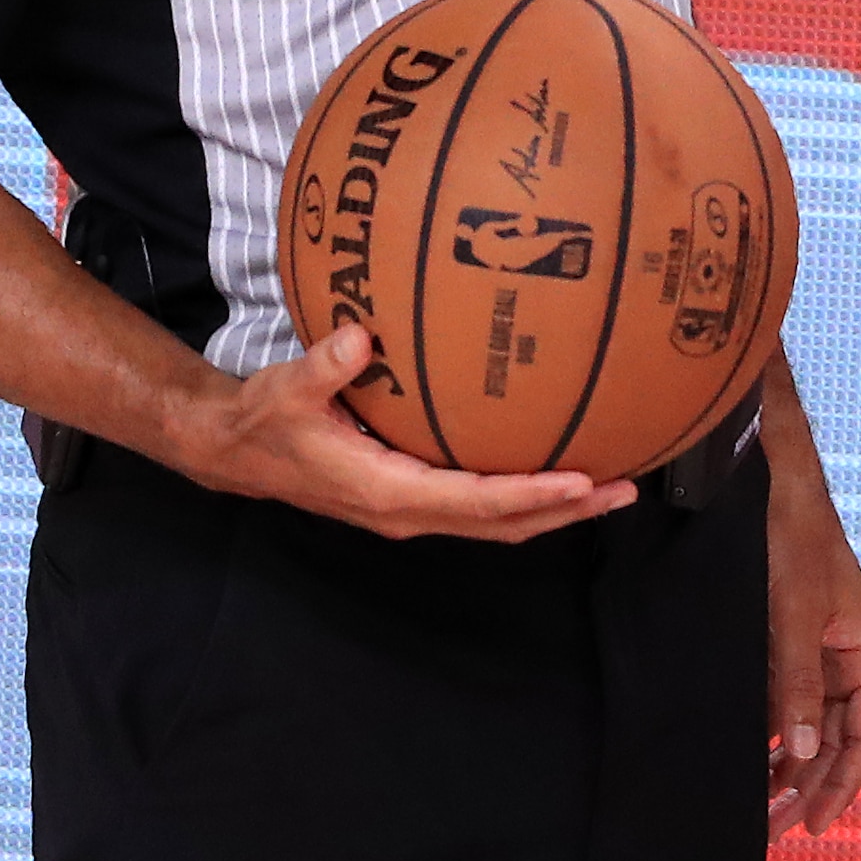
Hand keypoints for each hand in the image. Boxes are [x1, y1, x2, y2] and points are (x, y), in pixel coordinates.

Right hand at [177, 324, 631, 541]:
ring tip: (612, 487)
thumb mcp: (285, 390)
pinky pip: (479, 504)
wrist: (234, 450)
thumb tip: (359, 338)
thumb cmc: (264, 420)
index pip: (476, 502)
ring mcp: (412, 509)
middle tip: (626, 490)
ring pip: (497, 521)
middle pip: (503, 523)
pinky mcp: (412, 496)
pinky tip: (556, 468)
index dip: (532, 495)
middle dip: (566, 511)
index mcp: (387, 492)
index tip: (583, 481)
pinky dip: (523, 495)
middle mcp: (407, 512)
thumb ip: (323, 368)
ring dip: (554, 509)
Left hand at [765, 470, 860, 837]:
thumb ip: (794, 685)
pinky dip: (771, 736)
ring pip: (812, 728)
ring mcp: (822, 653)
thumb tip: (799, 753)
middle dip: (809, 786)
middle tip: (771, 832)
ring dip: (788, 768)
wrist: (769, 484)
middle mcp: (853, 657)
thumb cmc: (790, 538)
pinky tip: (748, 763)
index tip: (814, 827)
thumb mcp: (790, 614)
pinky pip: (788, 704)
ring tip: (756, 809)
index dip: (842, 787)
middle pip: (839, 741)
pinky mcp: (791, 646)